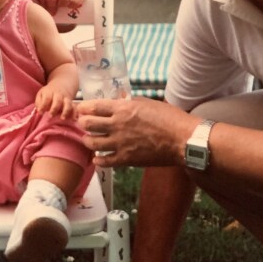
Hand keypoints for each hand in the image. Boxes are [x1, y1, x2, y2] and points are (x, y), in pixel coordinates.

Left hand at [36, 82, 74, 118]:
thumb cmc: (49, 93)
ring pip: (68, 104)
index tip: (40, 113)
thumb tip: (39, 111)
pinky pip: (75, 107)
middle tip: (50, 116)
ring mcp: (66, 99)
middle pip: (58, 100)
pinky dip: (75, 113)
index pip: (47, 98)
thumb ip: (39, 102)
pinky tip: (73, 119)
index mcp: (50, 92)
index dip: (43, 106)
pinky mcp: (72, 103)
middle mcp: (59, 95)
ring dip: (65, 111)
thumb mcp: (41, 94)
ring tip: (62, 118)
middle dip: (54, 109)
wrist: (62, 84)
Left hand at [76, 98, 193, 166]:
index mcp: (123, 109)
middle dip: (82, 123)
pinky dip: (98, 160)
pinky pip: (105, 162)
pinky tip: (97, 159)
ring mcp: (121, 143)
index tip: (81, 109)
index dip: (83, 107)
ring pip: (92, 143)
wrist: (182, 139)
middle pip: (88, 124)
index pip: (94, 107)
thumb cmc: (169, 118)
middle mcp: (118, 125)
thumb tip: (119, 99)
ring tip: (88, 140)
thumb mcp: (147, 103)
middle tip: (83, 124)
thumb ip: (130, 102)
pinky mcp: (127, 159)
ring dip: (87, 141)